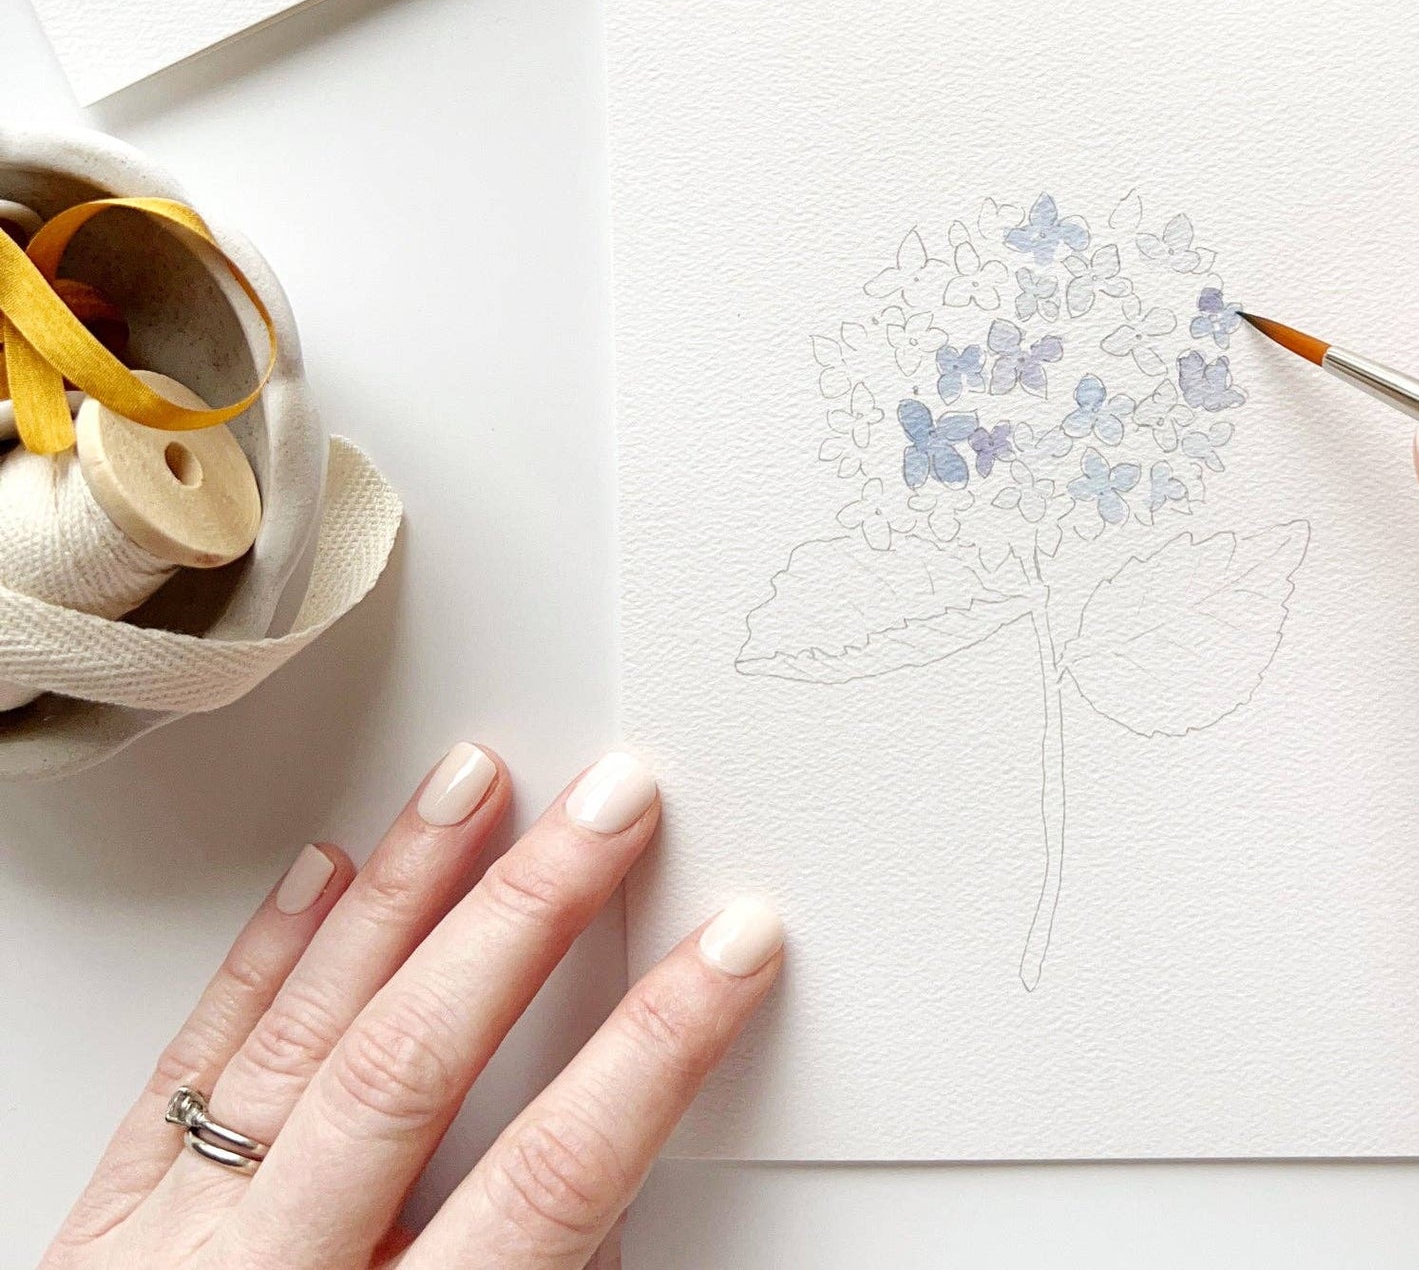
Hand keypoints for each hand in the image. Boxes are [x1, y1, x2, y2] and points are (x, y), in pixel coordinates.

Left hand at [42, 745, 781, 1269]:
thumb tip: (616, 1223)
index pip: (551, 1179)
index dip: (653, 1051)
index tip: (729, 955)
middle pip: (416, 1063)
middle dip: (529, 915)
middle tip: (612, 809)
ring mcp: (171, 1248)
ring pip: (302, 1034)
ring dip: (402, 893)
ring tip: (475, 787)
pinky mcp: (98, 1228)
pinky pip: (185, 1068)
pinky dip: (259, 962)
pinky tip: (320, 874)